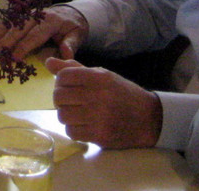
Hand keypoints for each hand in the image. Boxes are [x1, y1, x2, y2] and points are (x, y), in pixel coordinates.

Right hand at [0, 5, 88, 61]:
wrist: (69, 12)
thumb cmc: (72, 27)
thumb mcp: (77, 35)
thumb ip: (71, 44)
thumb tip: (66, 54)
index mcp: (50, 20)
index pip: (35, 34)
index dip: (24, 46)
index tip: (14, 58)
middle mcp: (35, 14)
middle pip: (17, 28)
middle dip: (5, 42)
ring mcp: (25, 13)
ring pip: (7, 24)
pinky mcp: (19, 15)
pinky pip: (4, 23)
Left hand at [46, 57, 161, 147]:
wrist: (149, 119)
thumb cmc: (122, 94)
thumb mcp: (102, 76)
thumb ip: (75, 69)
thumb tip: (48, 62)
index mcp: (98, 77)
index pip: (63, 76)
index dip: (60, 81)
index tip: (67, 86)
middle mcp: (97, 96)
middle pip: (59, 97)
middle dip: (61, 99)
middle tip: (71, 101)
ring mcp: (98, 117)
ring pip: (62, 116)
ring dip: (66, 115)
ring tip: (77, 113)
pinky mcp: (100, 135)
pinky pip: (71, 132)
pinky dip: (74, 129)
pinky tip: (84, 125)